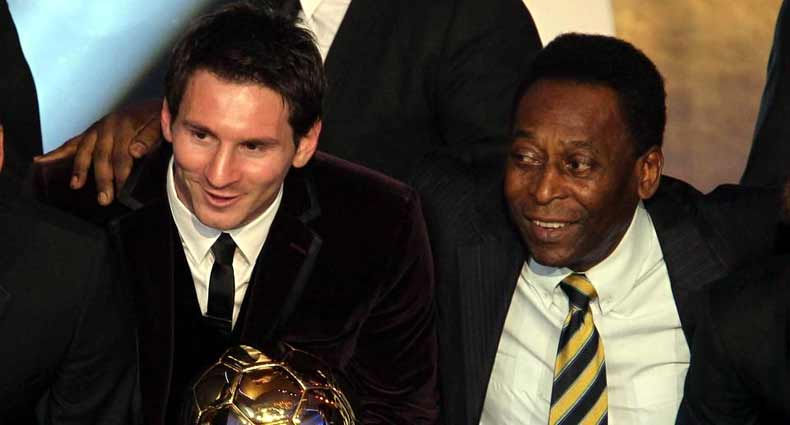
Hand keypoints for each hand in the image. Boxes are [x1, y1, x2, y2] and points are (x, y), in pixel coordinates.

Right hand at [34, 99, 162, 204]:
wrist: (153, 106)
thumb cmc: (157, 120)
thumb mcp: (159, 126)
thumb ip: (149, 139)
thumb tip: (135, 152)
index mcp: (125, 125)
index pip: (121, 156)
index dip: (120, 175)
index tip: (120, 192)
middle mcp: (107, 126)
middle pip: (101, 156)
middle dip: (101, 179)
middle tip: (104, 199)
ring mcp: (96, 129)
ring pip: (84, 150)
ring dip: (79, 169)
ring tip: (76, 185)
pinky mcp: (90, 132)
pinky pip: (72, 143)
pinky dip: (56, 153)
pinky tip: (41, 161)